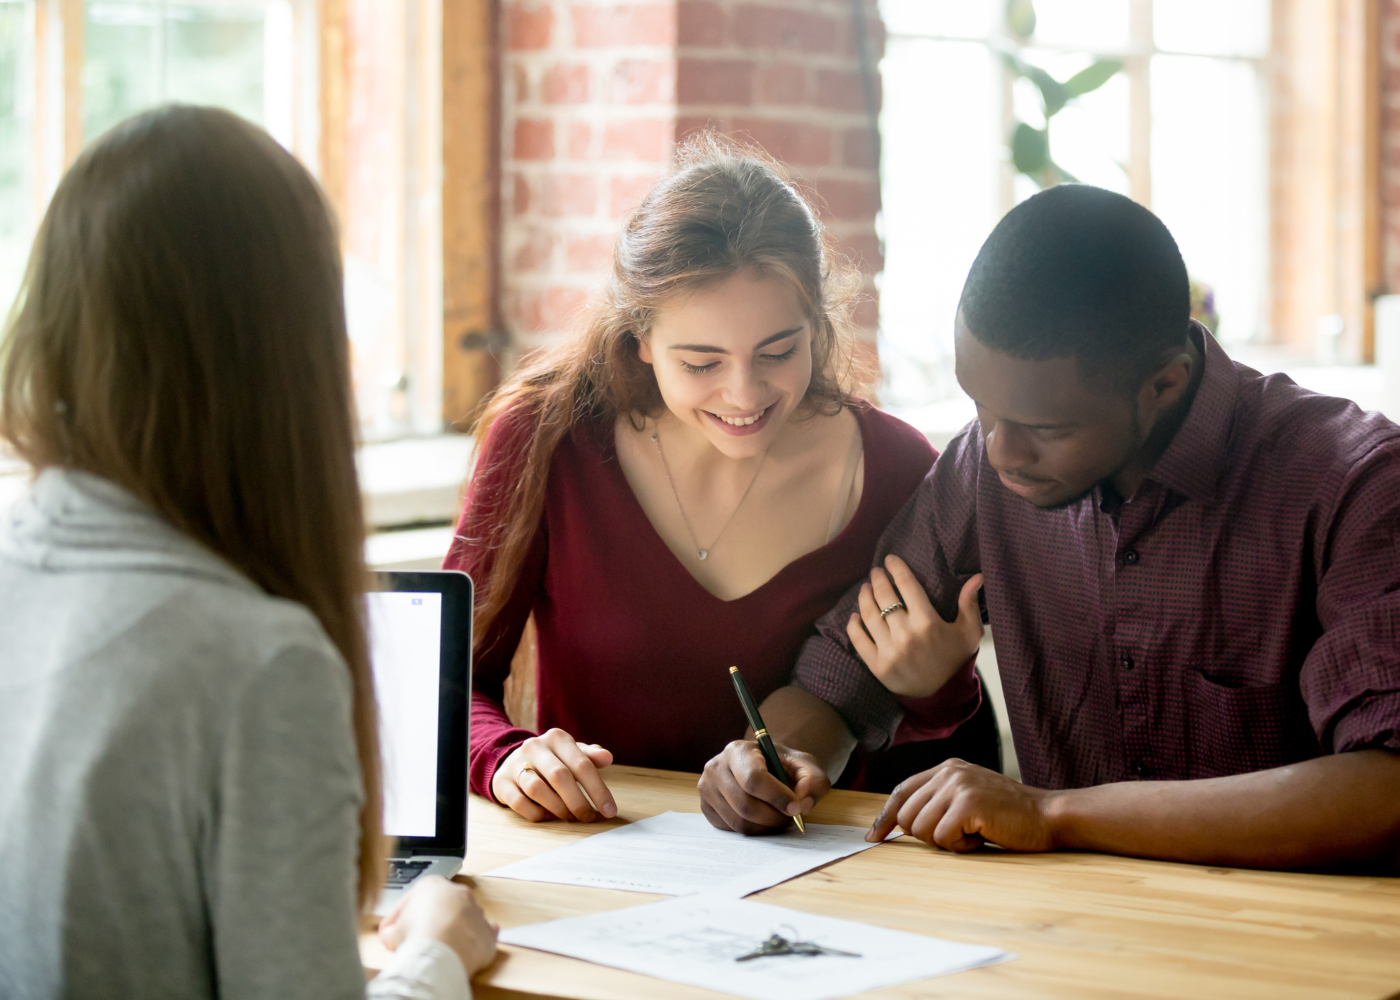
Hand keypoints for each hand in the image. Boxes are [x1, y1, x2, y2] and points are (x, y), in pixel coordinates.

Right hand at [378, 875, 498, 976]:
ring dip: (453, 930)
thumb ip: (393, 928)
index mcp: (433, 885)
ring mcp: (476, 910)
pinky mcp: (489, 931)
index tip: (394, 931)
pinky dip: (475, 940)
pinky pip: (484, 932)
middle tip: (417, 940)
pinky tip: (464, 949)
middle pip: (442, 906)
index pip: (415, 898)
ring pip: (465, 917)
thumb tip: (390, 935)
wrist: (440, 952)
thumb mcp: (392, 930)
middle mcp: (458, 892)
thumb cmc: (416, 936)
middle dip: (430, 921)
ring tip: (439, 948)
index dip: (402, 917)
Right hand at [491, 728, 617, 822]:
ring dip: (557, 808)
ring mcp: (515, 764)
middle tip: (588, 817)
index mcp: (557, 738)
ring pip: (537, 789)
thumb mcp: (571, 754)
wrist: (513, 760)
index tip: (609, 810)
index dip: (598, 789)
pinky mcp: (502, 782)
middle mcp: (535, 747)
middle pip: (560, 776)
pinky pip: (519, 802)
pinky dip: (536, 813)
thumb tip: (607, 757)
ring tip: (569, 817)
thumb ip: (590, 757)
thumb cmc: (552, 760)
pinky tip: (547, 816)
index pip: (582, 764)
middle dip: (578, 802)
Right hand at [698, 739, 830, 834]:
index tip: (796, 808)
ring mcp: (707, 788)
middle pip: (745, 805)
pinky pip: (731, 829)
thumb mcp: (804, 765)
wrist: (762, 765)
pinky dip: (752, 830)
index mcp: (738, 750)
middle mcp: (716, 767)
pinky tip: (762, 818)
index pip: (754, 779)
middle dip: (774, 817)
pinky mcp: (706, 807)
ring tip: (778, 818)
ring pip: (738, 822)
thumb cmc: (781, 764)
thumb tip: (802, 804)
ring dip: (765, 827)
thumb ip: (813, 781)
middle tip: (790, 818)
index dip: (777, 797)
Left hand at [847, 556, 983, 697]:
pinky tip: (855, 615)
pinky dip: (853, 625)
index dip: (897, 568)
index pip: (907, 585)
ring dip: (864, 597)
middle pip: (884, 597)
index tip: (890, 559)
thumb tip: (978, 576)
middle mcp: (906, 634)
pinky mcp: (876, 665)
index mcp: (927, 622)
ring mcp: (889, 651)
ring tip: (865, 588)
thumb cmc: (954, 658)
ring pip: (869, 615)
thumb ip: (970, 603)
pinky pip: (858, 639)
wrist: (941, 694)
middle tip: (876, 572)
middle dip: (878, 579)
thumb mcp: (969, 632)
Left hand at [867, 758, 1058, 851]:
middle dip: (925, 836)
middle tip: (957, 835)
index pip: (902, 791)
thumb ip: (939, 801)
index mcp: (946, 768)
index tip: (874, 836)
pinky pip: (943, 838)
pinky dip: (961, 847)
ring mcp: (958, 786)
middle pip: (907, 815)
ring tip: (973, 834)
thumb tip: (900, 823)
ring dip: (946, 842)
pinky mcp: (968, 804)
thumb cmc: (1009, 815)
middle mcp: (949, 772)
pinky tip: (982, 837)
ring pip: (921, 829)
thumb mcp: (969, 797)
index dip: (886, 816)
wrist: (1048, 816)